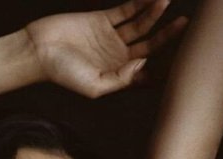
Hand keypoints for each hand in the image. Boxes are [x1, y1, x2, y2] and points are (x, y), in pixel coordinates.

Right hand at [25, 1, 187, 97]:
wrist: (39, 50)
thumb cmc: (62, 74)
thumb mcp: (94, 86)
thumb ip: (121, 79)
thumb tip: (144, 64)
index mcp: (118, 77)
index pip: (148, 71)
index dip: (164, 65)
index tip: (180, 58)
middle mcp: (118, 57)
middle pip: (149, 46)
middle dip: (166, 36)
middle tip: (184, 24)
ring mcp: (112, 37)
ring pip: (140, 24)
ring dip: (154, 14)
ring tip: (166, 1)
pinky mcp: (103, 19)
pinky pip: (126, 9)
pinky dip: (139, 3)